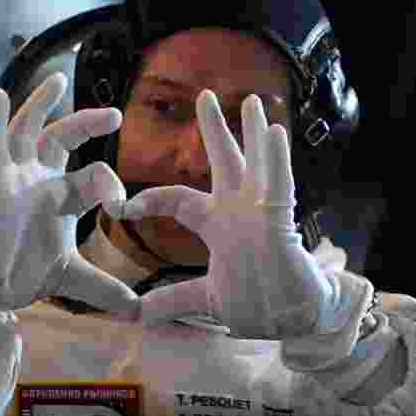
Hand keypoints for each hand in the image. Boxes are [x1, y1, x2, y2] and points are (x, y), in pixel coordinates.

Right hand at [0, 72, 138, 323]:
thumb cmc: (18, 274)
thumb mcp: (70, 278)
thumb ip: (104, 288)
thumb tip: (139, 311)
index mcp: (59, 197)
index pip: (92, 177)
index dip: (111, 185)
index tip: (122, 205)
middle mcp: (38, 181)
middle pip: (63, 139)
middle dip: (87, 123)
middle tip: (115, 114)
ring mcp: (13, 179)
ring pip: (28, 130)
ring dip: (42, 104)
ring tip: (59, 80)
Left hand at [115, 90, 336, 337]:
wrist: (293, 321)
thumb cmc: (257, 304)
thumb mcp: (207, 300)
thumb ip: (175, 299)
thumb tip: (138, 313)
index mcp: (219, 224)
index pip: (178, 200)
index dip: (150, 200)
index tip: (122, 208)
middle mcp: (239, 210)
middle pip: (224, 161)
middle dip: (215, 128)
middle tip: (204, 95)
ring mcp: (261, 213)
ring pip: (256, 163)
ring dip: (253, 131)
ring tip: (251, 101)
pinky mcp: (281, 221)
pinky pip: (280, 184)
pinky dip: (276, 159)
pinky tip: (275, 131)